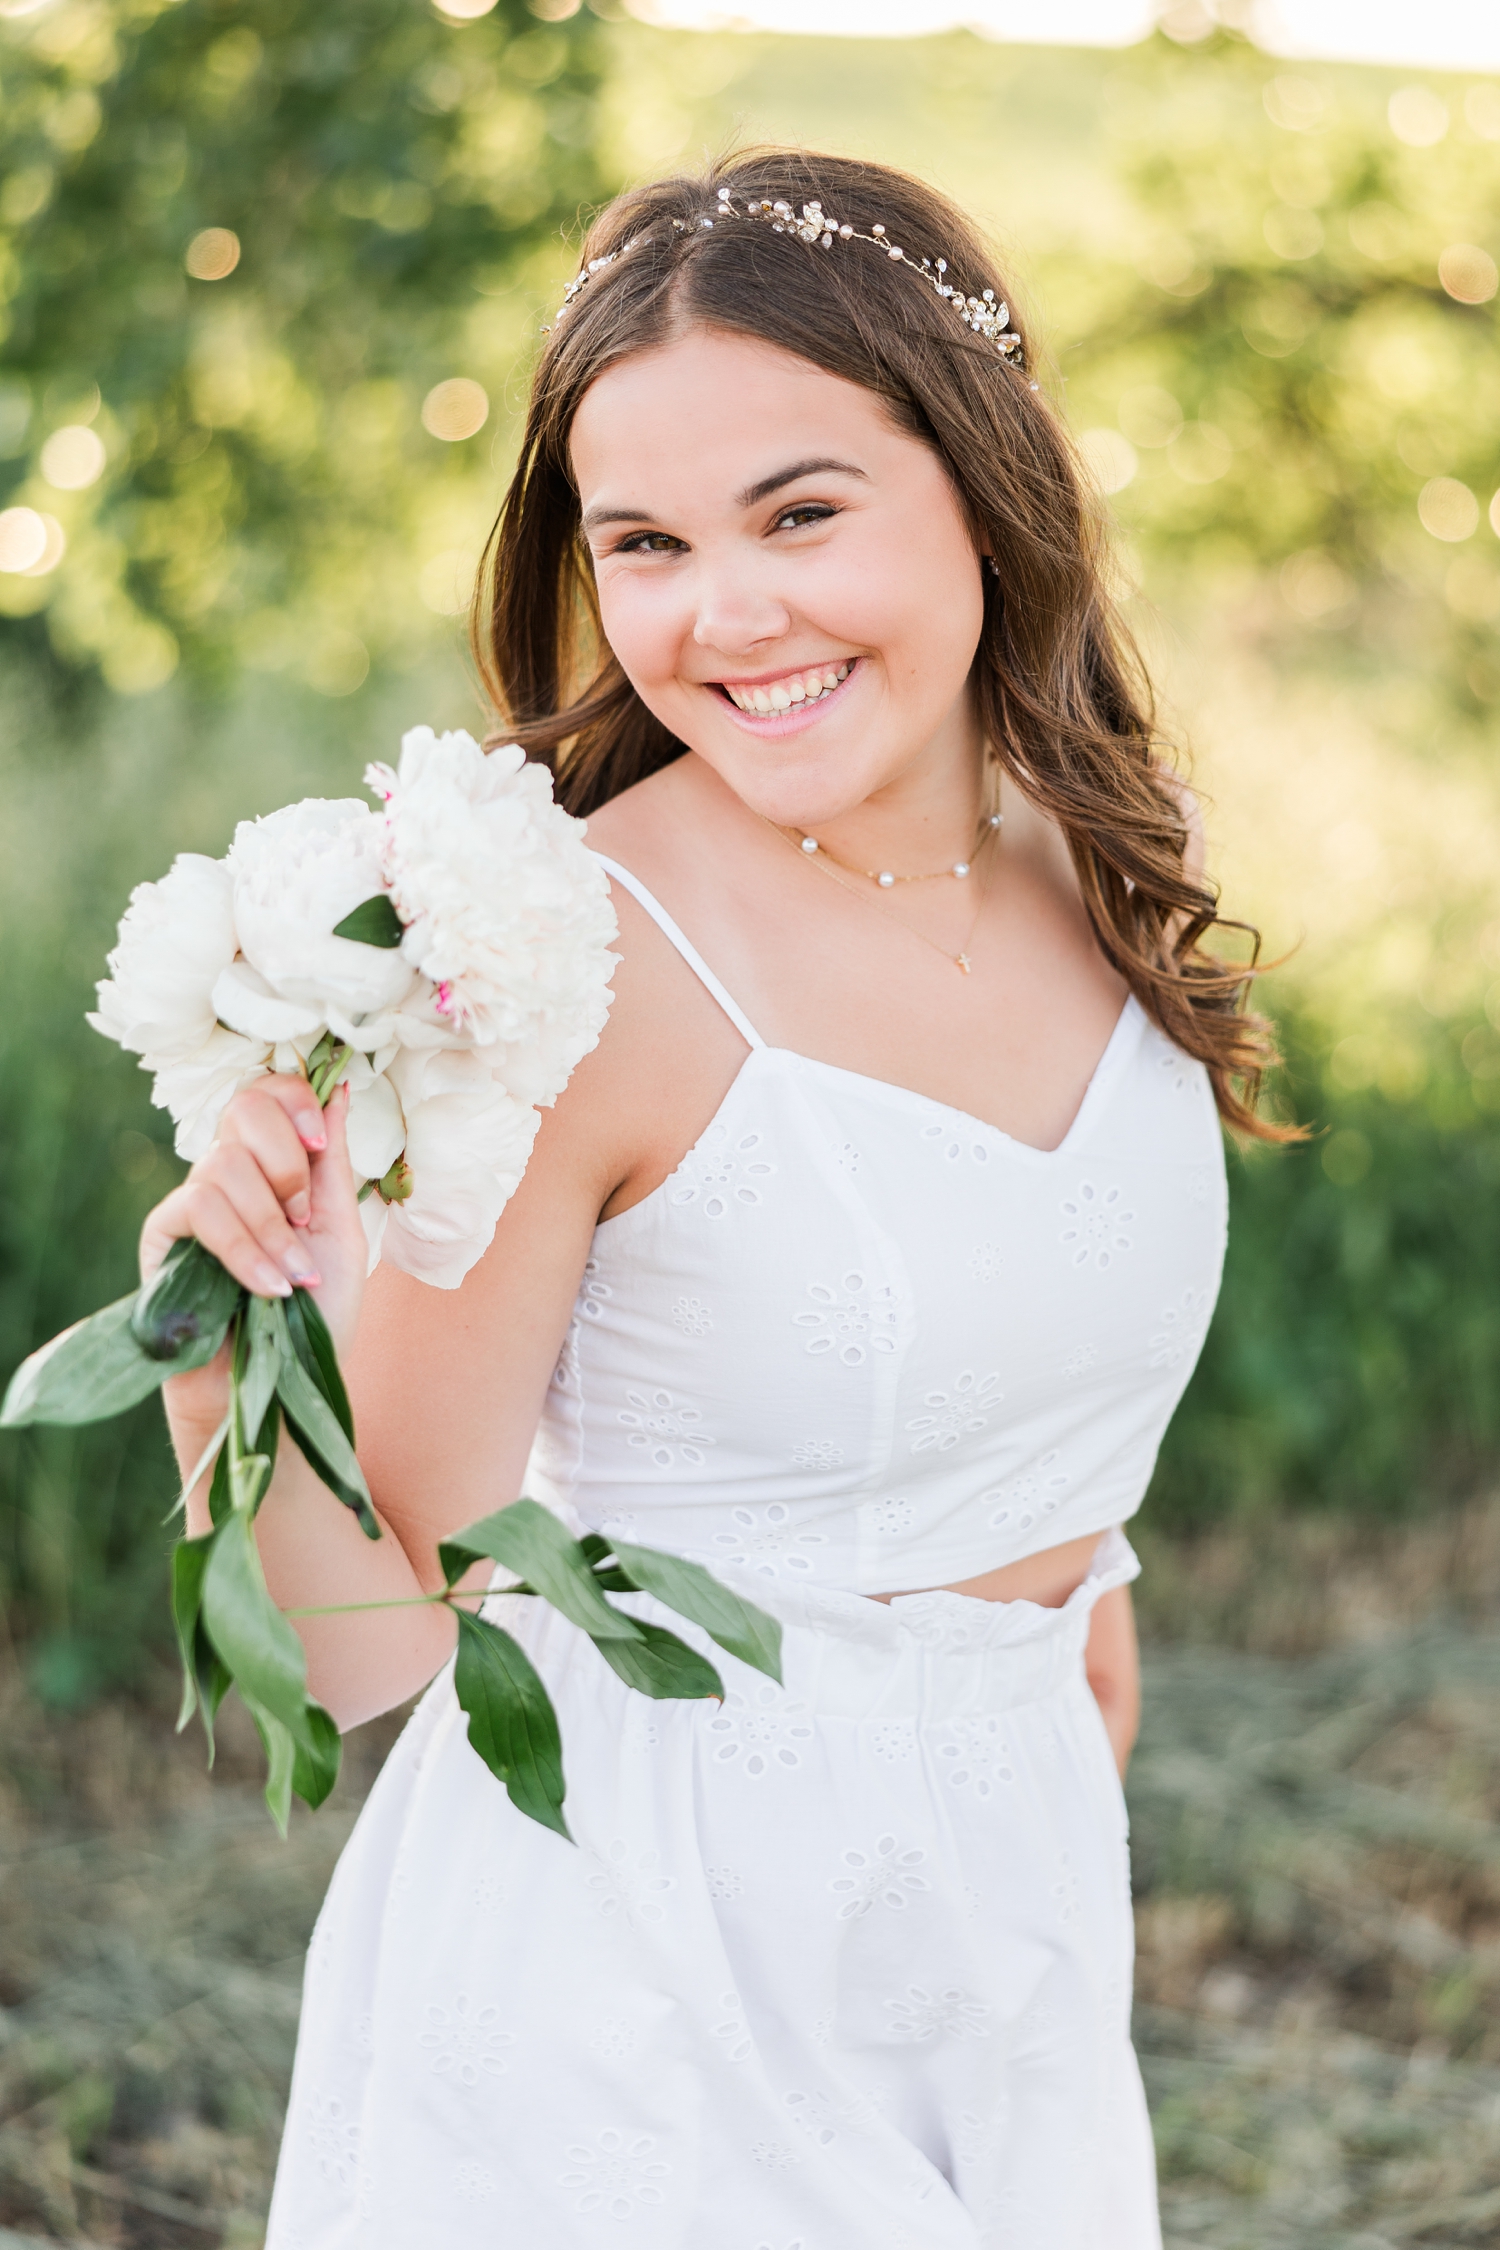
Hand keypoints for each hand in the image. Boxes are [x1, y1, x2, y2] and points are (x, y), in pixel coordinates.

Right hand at [141, 1075, 368, 1428]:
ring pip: (224, 1164)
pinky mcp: (163, 1236)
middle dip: (287, 1162)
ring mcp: (192, 1203)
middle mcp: (229, 1175)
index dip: (294, 1100)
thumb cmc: (313, 1315)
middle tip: (303, 1218)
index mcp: (273, 1166)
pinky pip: (199, 1209)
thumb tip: (340, 1089)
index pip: (268, 1093)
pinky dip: (244, 1247)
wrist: (279, 1385)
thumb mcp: (341, 1231)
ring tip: (294, 1275)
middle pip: (243, 1107)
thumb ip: (333, 1164)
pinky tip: (269, 1286)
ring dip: (272, 1224)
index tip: (320, 1142)